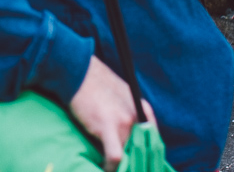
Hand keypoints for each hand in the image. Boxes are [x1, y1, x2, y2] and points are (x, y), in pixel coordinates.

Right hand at [69, 56, 155, 171]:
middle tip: (125, 168)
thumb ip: (129, 112)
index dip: (147, 158)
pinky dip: (111, 166)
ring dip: (123, 167)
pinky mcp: (107, 126)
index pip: (154, 142)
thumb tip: (130, 133)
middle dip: (136, 164)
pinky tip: (104, 167)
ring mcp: (123, 122)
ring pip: (131, 157)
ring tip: (115, 169)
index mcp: (143, 110)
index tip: (138, 165)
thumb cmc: (96, 82)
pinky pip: (115, 156)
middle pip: (144, 152)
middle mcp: (137, 117)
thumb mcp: (121, 94)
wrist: (79, 72)